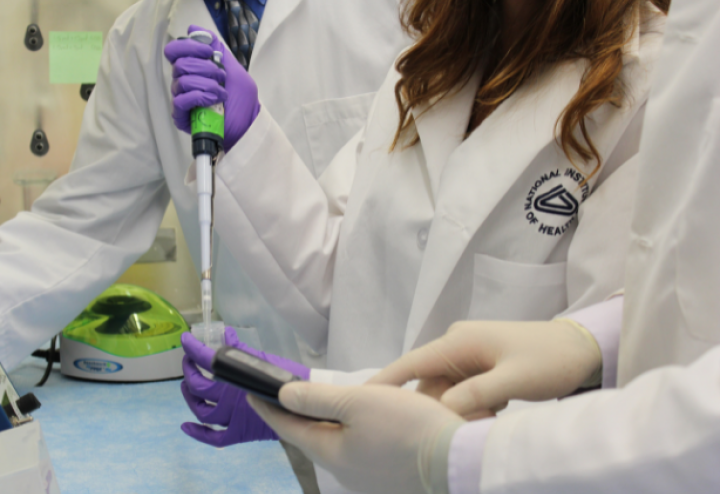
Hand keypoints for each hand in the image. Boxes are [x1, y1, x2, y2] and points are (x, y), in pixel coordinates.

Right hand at [164, 25, 260, 151]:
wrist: (248, 125)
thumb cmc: (242, 101)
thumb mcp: (234, 70)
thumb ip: (217, 49)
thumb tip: (194, 29)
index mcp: (193, 70)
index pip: (174, 51)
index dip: (189, 47)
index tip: (209, 52)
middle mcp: (184, 83)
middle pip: (179, 64)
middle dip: (205, 68)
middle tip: (221, 77)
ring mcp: (182, 100)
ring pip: (181, 81)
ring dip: (206, 84)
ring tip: (221, 92)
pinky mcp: (182, 116)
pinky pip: (180, 100)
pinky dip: (199, 96)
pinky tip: (214, 100)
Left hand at [180, 328, 309, 446]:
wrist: (306, 403)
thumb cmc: (287, 378)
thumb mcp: (263, 358)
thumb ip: (240, 348)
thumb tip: (226, 333)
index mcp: (236, 376)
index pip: (207, 360)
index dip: (193, 349)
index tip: (186, 339)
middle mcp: (229, 398)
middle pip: (198, 386)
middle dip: (189, 371)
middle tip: (190, 361)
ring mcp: (231, 418)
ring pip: (201, 411)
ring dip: (189, 398)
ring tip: (187, 386)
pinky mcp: (236, 434)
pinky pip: (212, 437)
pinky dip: (197, 434)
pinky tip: (186, 426)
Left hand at [249, 383, 465, 493]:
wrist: (458, 461)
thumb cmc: (407, 428)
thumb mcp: (359, 403)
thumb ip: (318, 400)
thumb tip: (284, 397)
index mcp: (332, 453)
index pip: (290, 428)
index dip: (270, 409)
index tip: (253, 394)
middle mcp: (346, 473)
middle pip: (314, 440)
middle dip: (301, 417)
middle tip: (291, 395)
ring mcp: (369, 480)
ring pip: (338, 447)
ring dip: (328, 425)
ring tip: (327, 406)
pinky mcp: (390, 479)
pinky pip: (360, 452)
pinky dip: (352, 434)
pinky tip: (365, 424)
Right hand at [369, 320, 601, 419]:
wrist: (583, 348)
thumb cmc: (549, 360)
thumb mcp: (513, 379)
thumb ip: (475, 395)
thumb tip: (440, 412)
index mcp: (460, 342)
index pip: (412, 364)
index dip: (384, 382)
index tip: (357, 400)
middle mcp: (458, 345)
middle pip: (427, 383)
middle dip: (429, 409)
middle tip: (433, 433)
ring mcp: (470, 356)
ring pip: (445, 391)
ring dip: (452, 411)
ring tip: (466, 427)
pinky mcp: (482, 367)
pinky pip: (461, 391)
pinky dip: (467, 408)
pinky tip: (481, 419)